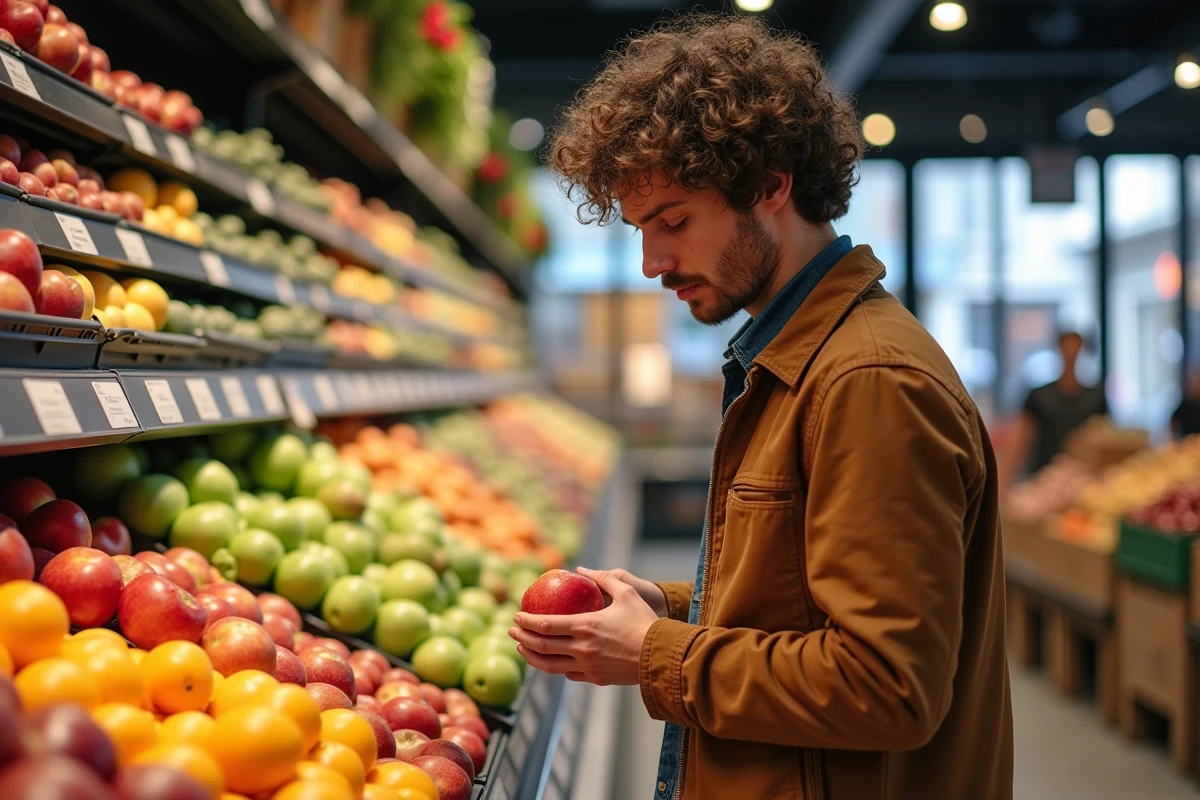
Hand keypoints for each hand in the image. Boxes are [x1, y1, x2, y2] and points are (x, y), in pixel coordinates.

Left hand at [509, 569, 660, 685]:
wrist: (662, 655)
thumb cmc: (645, 621)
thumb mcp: (626, 592)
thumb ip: (603, 578)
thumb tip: (581, 570)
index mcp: (585, 626)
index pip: (545, 625)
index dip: (527, 621)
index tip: (516, 615)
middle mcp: (581, 648)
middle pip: (541, 646)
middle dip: (521, 638)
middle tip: (511, 630)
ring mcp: (587, 666)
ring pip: (549, 666)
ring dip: (531, 657)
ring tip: (522, 649)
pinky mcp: (596, 679)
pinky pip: (569, 674)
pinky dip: (555, 666)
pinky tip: (551, 660)